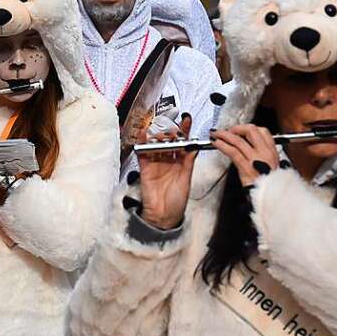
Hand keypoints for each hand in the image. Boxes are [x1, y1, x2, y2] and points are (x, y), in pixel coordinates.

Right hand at [136, 115, 197, 229]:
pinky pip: (143, 153)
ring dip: (159, 135)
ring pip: (156, 144)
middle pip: (168, 141)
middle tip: (172, 126)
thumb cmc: (176, 201)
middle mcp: (168, 161)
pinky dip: (142, 142)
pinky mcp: (145, 168)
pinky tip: (145, 134)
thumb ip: (189, 161)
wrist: (164, 215)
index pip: (182, 142)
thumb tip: (193, 145)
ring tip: (162, 131)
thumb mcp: (186, 178)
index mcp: (181, 163)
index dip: (184, 131)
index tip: (186, 120)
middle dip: (170, 131)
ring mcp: (156, 163)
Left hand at [210, 124, 277, 186]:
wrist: (270, 198)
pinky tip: (217, 143)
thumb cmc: (269, 186)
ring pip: (238, 140)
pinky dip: (222, 145)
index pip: (263, 131)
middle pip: (251, 130)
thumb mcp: (271, 167)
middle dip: (236, 128)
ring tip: (216, 134)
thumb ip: (262, 157)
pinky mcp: (246, 167)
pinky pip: (233, 152)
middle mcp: (265, 152)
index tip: (240, 130)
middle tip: (227, 131)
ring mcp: (256, 159)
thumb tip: (251, 149)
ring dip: (224, 134)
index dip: (249, 128)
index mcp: (272, 152)